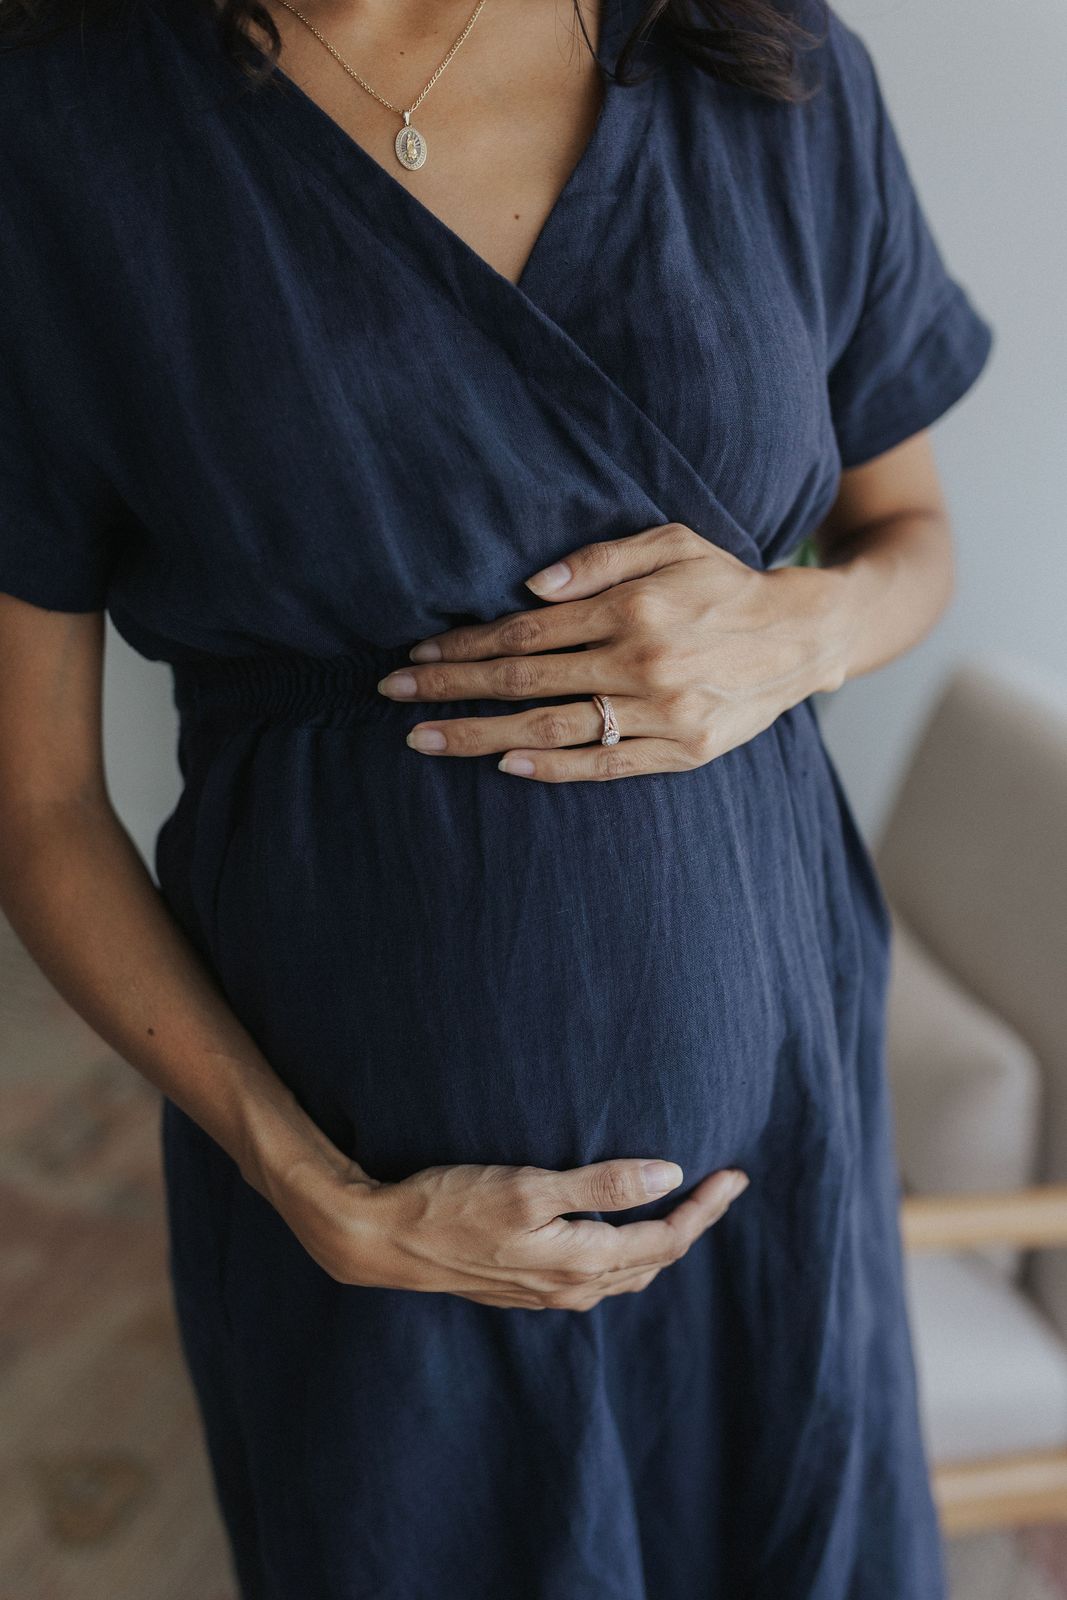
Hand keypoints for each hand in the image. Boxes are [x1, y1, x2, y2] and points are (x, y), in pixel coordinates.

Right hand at [283, 1154, 749, 1309]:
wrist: (385, 1239)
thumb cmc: (453, 1204)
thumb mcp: (531, 1187)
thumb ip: (600, 1184)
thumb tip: (668, 1177)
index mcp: (581, 1263)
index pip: (666, 1240)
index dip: (706, 1209)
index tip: (736, 1176)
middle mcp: (571, 1288)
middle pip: (654, 1261)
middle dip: (694, 1225)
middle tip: (724, 1187)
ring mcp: (547, 1292)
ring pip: (626, 1274)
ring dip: (662, 1245)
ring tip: (685, 1210)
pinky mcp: (525, 1286)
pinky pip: (597, 1278)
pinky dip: (626, 1255)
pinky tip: (619, 1237)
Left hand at [376, 522, 844, 781]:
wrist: (803, 637)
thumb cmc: (725, 582)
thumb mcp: (672, 542)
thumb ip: (602, 558)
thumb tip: (529, 586)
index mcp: (633, 608)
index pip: (526, 632)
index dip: (465, 644)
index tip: (416, 651)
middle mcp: (642, 663)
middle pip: (524, 682)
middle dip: (450, 687)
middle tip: (391, 692)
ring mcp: (662, 713)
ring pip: (552, 729)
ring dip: (479, 735)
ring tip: (424, 739)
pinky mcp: (682, 751)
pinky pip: (604, 765)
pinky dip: (552, 769)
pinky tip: (504, 766)